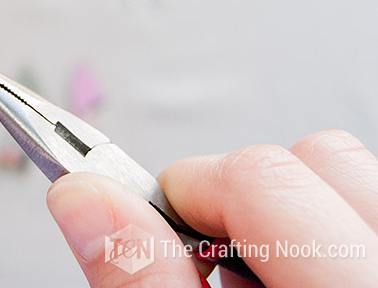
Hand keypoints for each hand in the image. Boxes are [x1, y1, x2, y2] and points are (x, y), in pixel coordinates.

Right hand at [46, 130, 377, 286]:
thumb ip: (143, 282)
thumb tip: (84, 200)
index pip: (260, 178)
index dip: (181, 190)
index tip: (138, 212)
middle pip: (315, 157)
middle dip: (234, 194)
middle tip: (200, 254)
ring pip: (346, 170)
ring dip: (284, 204)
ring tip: (253, 268)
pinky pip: (364, 200)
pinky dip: (319, 221)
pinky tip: (295, 271)